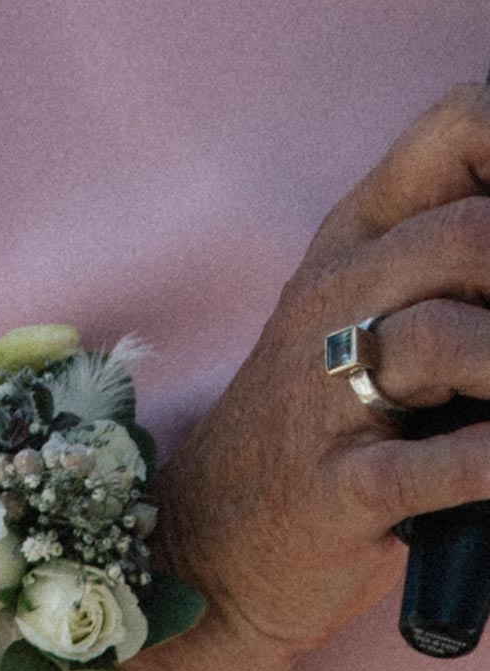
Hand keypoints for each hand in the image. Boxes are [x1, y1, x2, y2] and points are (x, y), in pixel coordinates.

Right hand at [134, 84, 489, 670]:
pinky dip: (486, 464)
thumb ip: (442, 262)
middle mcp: (333, 303)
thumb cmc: (313, 425)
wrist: (208, 541)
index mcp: (353, 246)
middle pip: (467, 235)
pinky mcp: (333, 491)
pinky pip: (426, 467)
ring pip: (441, 339)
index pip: (459, 129)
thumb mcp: (359, 316)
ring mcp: (322, 398)